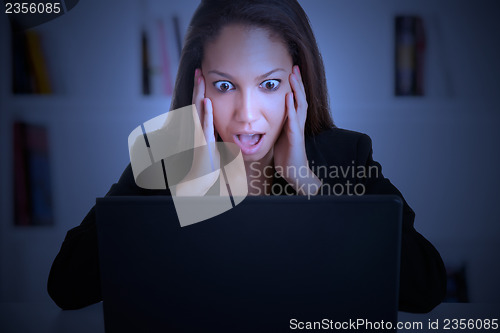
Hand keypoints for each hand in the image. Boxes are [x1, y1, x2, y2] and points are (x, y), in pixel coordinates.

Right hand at [176, 69, 220, 195]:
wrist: (197, 185)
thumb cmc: (205, 169)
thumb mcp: (213, 149)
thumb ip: (214, 138)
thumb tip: (220, 130)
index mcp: (199, 130)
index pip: (199, 107)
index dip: (200, 92)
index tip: (202, 78)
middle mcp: (195, 131)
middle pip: (196, 104)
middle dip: (197, 87)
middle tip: (199, 71)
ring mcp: (197, 137)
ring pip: (197, 111)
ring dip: (199, 94)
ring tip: (201, 79)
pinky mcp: (202, 145)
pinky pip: (204, 127)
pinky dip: (206, 114)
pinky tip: (207, 102)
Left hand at [273, 65, 321, 194]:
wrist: (293, 172)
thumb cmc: (286, 155)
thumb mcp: (278, 135)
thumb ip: (276, 124)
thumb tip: (265, 117)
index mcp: (293, 121)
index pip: (296, 99)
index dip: (295, 86)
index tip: (291, 72)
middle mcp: (298, 123)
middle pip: (301, 98)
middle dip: (298, 83)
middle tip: (295, 67)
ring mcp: (298, 129)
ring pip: (300, 105)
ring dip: (297, 90)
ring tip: (294, 77)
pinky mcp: (296, 138)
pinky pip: (294, 121)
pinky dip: (292, 108)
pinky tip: (289, 97)